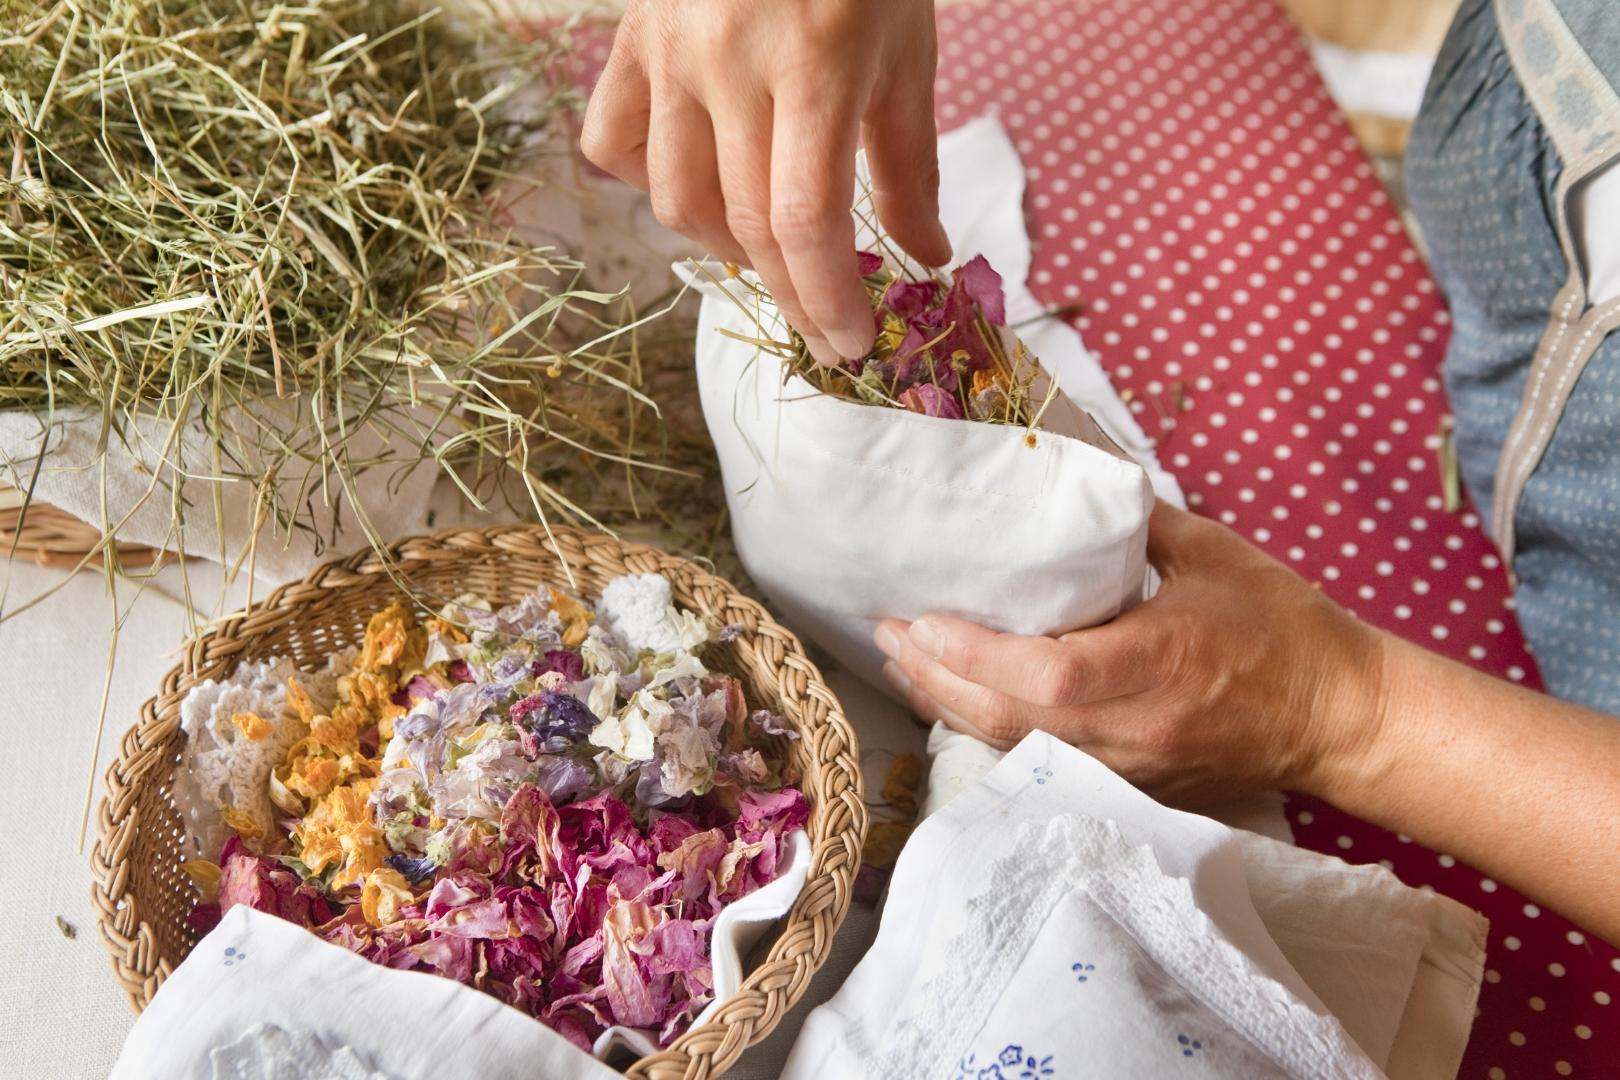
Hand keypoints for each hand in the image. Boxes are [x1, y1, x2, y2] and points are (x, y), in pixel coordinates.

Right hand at [580, 0, 952, 364]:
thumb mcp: (906, 55)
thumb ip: (910, 164)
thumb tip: (925, 259)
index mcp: (814, 65)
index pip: (804, 221)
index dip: (825, 299)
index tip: (849, 343)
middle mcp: (729, 64)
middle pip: (747, 225)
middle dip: (791, 296)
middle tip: (823, 327)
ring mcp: (669, 52)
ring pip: (676, 199)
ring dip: (727, 248)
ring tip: (770, 252)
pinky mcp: (631, 41)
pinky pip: (612, 141)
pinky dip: (649, 182)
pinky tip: (700, 181)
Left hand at [873, 502, 1390, 805]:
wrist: (1340, 718)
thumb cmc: (1284, 626)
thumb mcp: (1214, 554)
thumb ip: (1135, 522)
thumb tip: (1070, 482)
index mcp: (1163, 662)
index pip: (1051, 673)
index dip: (977, 654)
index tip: (921, 620)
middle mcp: (1138, 727)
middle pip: (1013, 718)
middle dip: (938, 677)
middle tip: (886, 632)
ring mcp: (1131, 766)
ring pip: (1017, 746)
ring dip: (951, 705)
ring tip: (903, 661)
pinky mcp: (1129, 785)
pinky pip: (1040, 761)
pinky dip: (991, 728)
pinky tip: (956, 698)